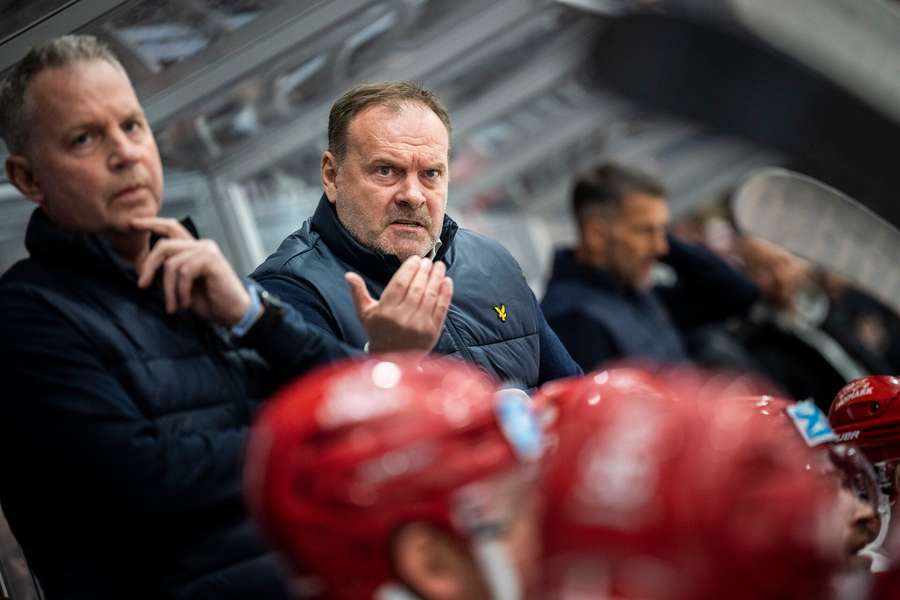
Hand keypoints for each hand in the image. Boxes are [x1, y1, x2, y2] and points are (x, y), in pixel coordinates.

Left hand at [132, 217, 249, 326]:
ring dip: (168, 289)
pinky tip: (184, 303)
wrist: (233, 313)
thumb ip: (167, 272)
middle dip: (149, 266)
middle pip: (164, 245)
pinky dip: (180, 291)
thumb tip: (143, 267)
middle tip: (142, 286)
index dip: (151, 223)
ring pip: (172, 263)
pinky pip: (184, 272)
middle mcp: (201, 245)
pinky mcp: (212, 261)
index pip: (171, 227)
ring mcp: (207, 251)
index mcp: (194, 248)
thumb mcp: (181, 285)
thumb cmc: (210, 301)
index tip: (132, 224)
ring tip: (172, 306)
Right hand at [346, 256, 452, 353]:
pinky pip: (441, 308)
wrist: (392, 361)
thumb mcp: (365, 314)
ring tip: (439, 266)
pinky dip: (445, 293)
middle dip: (424, 271)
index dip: (409, 269)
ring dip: (436, 278)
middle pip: (416, 288)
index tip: (415, 259)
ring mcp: (419, 326)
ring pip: (430, 296)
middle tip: (428, 260)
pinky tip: (447, 281)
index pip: (400, 284)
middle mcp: (403, 319)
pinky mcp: (432, 332)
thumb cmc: (378, 332)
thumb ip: (358, 293)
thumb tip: (349, 275)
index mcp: (385, 312)